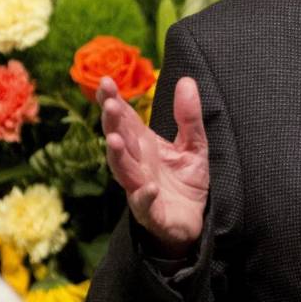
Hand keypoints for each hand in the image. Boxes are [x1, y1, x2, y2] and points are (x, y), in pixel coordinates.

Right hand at [98, 75, 208, 256]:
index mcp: (144, 145)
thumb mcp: (194, 144)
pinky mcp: (152, 212)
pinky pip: (144, 204)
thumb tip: (186, 80)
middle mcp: (137, 164)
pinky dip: (144, 196)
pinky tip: (148, 187)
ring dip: (117, 156)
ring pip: (124, 171)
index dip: (114, 101)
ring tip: (114, 140)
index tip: (105, 81)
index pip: (125, 119)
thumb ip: (189, 116)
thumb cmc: (186, 181)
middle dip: (113, 123)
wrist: (194, 221)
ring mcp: (140, 188)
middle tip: (110, 105)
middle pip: (120, 140)